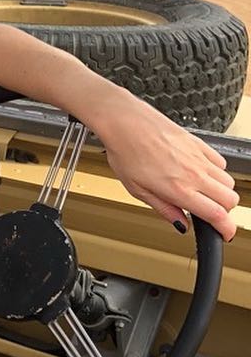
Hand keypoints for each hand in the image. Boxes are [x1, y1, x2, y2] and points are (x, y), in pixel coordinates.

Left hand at [96, 95, 239, 240]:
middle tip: (208, 213)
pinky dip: (216, 172)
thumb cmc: (126, 153)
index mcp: (179, 189)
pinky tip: (199, 173)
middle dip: (224, 211)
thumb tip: (181, 225)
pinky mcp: (199, 143)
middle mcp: (194, 173)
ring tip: (201, 193)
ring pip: (228, 181)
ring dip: (220, 192)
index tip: (224, 234)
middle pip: (230, 199)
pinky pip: (221, 162)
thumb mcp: (138, 191)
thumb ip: (165, 209)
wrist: (125, 122)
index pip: (217, 214)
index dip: (226, 229)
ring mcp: (199, 157)